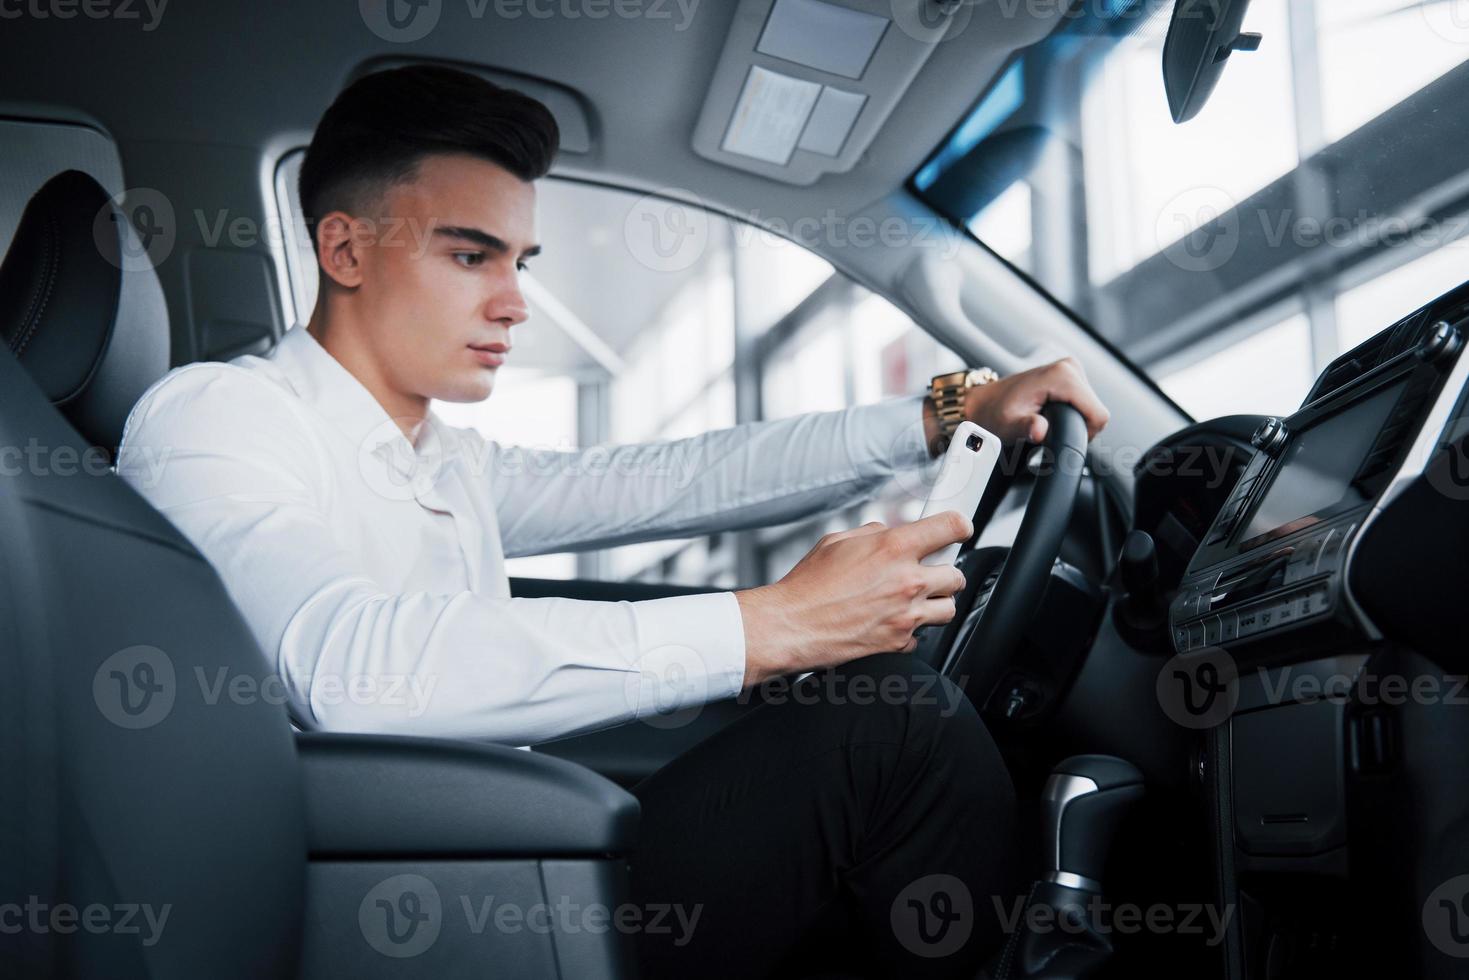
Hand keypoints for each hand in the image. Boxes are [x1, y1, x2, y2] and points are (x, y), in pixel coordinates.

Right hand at [734, 513, 970, 686]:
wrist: (791, 626)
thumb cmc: (807, 586)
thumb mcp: (836, 542)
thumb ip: (871, 534)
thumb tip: (887, 533)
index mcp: (893, 548)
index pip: (950, 527)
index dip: (959, 526)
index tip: (958, 529)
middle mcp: (907, 581)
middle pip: (956, 574)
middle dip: (943, 573)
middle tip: (924, 573)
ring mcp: (906, 615)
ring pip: (948, 608)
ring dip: (934, 603)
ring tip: (911, 600)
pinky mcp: (899, 642)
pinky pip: (922, 635)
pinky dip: (910, 630)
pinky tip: (889, 621)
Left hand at [924, 357, 1110, 452]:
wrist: (985, 403)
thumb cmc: (994, 414)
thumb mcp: (1007, 426)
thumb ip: (1025, 428)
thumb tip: (1040, 430)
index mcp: (1061, 376)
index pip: (1098, 414)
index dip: (1085, 434)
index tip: (1060, 437)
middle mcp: (1069, 367)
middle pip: (1096, 411)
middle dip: (1078, 427)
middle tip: (1049, 431)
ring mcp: (1070, 369)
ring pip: (1092, 407)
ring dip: (1075, 421)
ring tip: (1049, 422)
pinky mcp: (1069, 375)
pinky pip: (1084, 402)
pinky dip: (1073, 414)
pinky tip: (1053, 416)